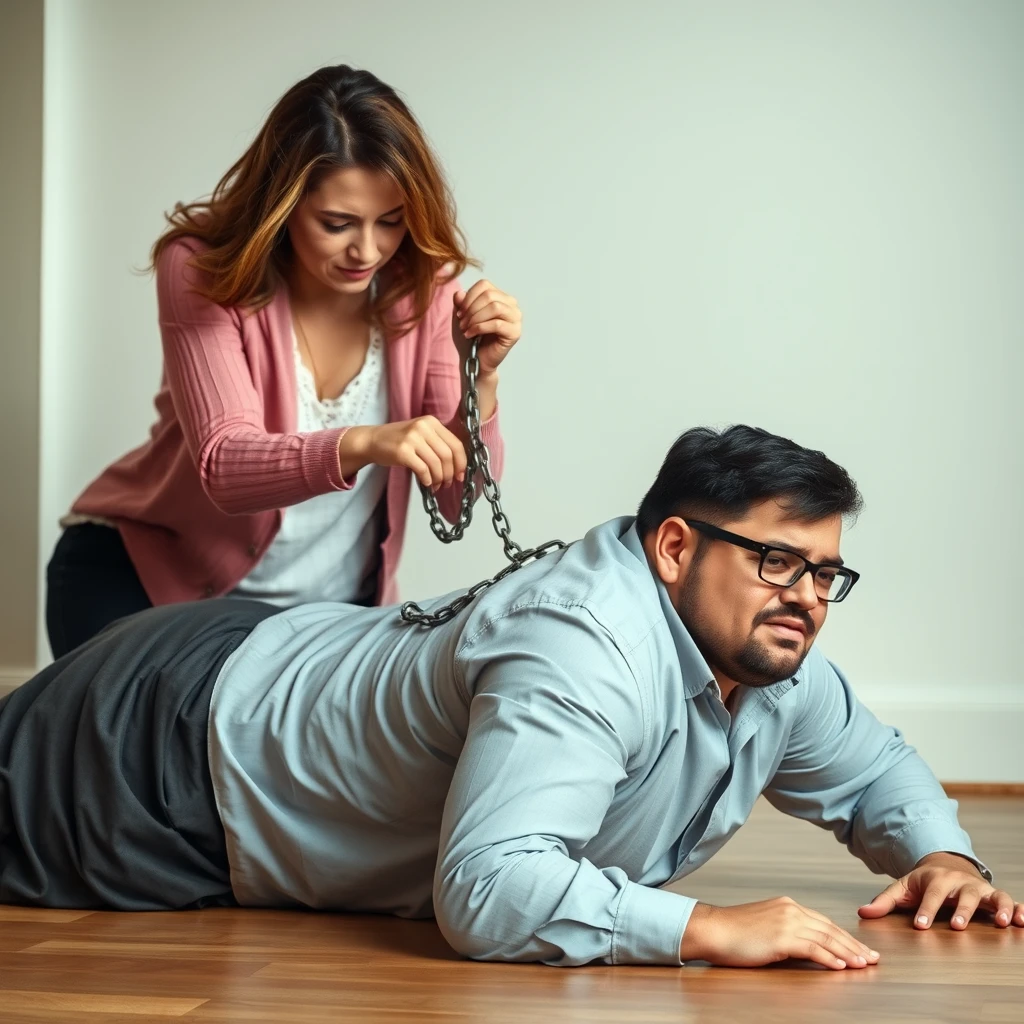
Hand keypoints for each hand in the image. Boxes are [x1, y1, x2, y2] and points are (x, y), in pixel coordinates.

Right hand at [340, 419, 466, 490]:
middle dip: (450, 474)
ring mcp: (412, 438)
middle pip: (447, 455)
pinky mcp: (403, 451)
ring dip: (438, 479)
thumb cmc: (398, 440)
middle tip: (447, 483)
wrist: (372, 440)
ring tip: (436, 485)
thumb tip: (457, 467)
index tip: (460, 475)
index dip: (461, 462)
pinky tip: (426, 483)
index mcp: (431, 422)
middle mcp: (423, 427)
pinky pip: (423, 469)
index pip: (456, 444)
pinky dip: (427, 479)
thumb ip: (437, 444)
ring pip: (436, 464)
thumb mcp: (420, 434)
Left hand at [451, 279, 520, 378]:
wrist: (477, 361)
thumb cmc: (471, 338)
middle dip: (471, 308)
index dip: (469, 297)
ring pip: (495, 307)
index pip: (484, 285)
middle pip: (489, 295)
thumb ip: (461, 302)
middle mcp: (511, 305)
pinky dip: (479, 328)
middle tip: (461, 323)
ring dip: (475, 318)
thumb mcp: (462, 316)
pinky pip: (496, 324)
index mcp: (500, 297)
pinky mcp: (515, 332)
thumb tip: (459, 293)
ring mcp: (516, 318)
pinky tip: (470, 334)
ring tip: (465, 329)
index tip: (459, 313)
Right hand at [681, 897, 879, 969]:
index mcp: (787, 905)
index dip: (845, 937)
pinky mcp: (782, 937)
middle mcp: (790, 909)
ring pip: (827, 938)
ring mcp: (787, 921)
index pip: (824, 922)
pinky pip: (813, 948)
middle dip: (854, 945)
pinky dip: (830, 958)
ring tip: (864, 965)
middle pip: (831, 929)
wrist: (713, 929)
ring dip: (849, 953)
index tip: (860, 948)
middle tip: (873, 958)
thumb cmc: (732, 932)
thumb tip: (803, 947)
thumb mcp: (764, 927)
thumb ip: (784, 931)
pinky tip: (842, 967)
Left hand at [858, 852, 1023, 929]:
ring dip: (997, 908)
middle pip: (962, 895)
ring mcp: (978, 888)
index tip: (921, 926)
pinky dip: (1017, 909)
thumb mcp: (903, 887)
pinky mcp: (993, 895)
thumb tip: (862, 912)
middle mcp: (959, 883)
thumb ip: (884, 901)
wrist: (945, 865)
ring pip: (991, 896)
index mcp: (935, 880)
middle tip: (957, 926)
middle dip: (960, 910)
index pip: (929, 896)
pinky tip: (1022, 921)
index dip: (925, 910)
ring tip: (1000, 923)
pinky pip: (1009, 900)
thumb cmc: (923, 882)